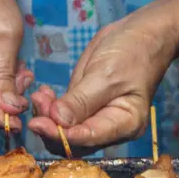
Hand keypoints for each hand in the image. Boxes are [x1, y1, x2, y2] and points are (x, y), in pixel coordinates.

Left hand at [27, 13, 176, 156]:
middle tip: (37, 103)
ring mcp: (96, 118)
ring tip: (39, 96)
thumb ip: (81, 101)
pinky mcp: (84, 107)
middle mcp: (110, 128)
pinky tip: (44, 94)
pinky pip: (64, 117)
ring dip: (47, 117)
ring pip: (64, 131)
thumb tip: (57, 121)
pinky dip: (50, 109)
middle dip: (51, 127)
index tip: (38, 123)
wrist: (141, 34)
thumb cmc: (133, 53)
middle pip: (74, 142)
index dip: (61, 135)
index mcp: (124, 125)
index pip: (88, 138)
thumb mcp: (106, 75)